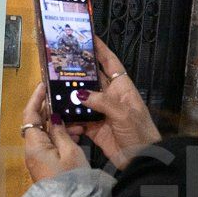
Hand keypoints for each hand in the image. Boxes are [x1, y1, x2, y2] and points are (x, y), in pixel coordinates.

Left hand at [22, 81, 88, 181]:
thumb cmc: (71, 178)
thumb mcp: (70, 151)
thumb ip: (61, 131)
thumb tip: (54, 117)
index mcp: (34, 145)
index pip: (29, 115)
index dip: (36, 99)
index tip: (44, 84)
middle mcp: (32, 150)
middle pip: (37, 124)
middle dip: (51, 110)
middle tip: (66, 99)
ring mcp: (39, 159)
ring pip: (46, 134)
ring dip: (60, 124)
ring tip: (78, 119)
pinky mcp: (46, 165)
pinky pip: (51, 145)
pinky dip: (62, 136)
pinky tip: (78, 133)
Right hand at [64, 36, 161, 168]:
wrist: (142, 160)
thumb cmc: (141, 134)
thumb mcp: (124, 113)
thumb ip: (102, 101)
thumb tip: (80, 93)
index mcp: (122, 88)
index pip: (110, 63)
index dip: (100, 49)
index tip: (89, 36)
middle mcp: (111, 97)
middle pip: (92, 79)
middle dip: (78, 72)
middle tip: (60, 63)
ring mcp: (101, 113)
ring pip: (82, 99)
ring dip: (70, 96)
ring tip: (54, 89)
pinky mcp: (94, 128)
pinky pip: (79, 119)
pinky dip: (70, 118)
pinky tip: (61, 116)